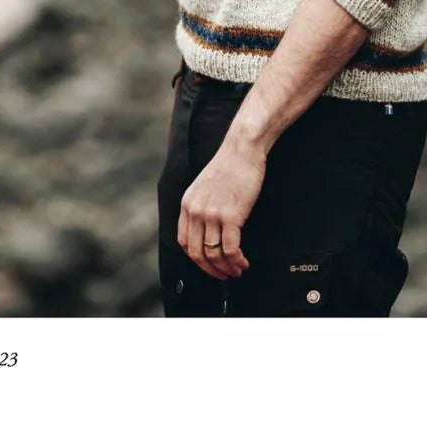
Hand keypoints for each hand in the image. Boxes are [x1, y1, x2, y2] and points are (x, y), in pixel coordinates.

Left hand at [179, 138, 264, 279]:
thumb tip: (207, 231)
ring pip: (214, 254)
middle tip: (224, 275)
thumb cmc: (229, 168)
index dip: (196, 259)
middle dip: (210, 270)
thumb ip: (201, 207)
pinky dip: (237, 261)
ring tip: (237, 271)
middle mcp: (195, 211)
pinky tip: (243, 263)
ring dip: (226, 268)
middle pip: (196, 253)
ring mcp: (211, 214)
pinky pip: (230, 249)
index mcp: (187, 204)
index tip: (209, 265)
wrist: (242, 150)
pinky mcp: (230, 216)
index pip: (183, 242)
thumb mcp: (204, 187)